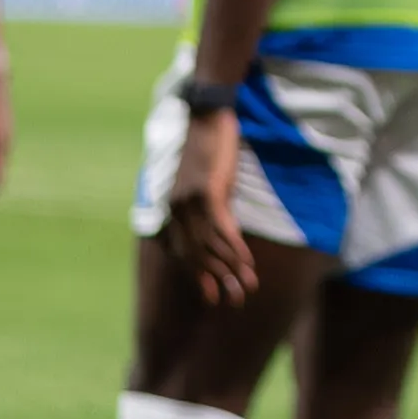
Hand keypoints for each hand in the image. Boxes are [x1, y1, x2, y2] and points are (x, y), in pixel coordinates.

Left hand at [164, 109, 255, 304]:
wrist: (208, 116)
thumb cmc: (210, 150)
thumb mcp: (208, 186)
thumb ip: (211, 211)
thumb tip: (224, 236)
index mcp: (170, 210)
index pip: (182, 253)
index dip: (198, 277)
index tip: (213, 298)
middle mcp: (174, 210)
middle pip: (195, 255)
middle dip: (216, 281)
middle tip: (235, 302)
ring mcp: (188, 202)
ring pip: (210, 246)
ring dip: (230, 270)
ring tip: (247, 288)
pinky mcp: (206, 192)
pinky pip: (221, 229)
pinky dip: (234, 248)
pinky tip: (247, 262)